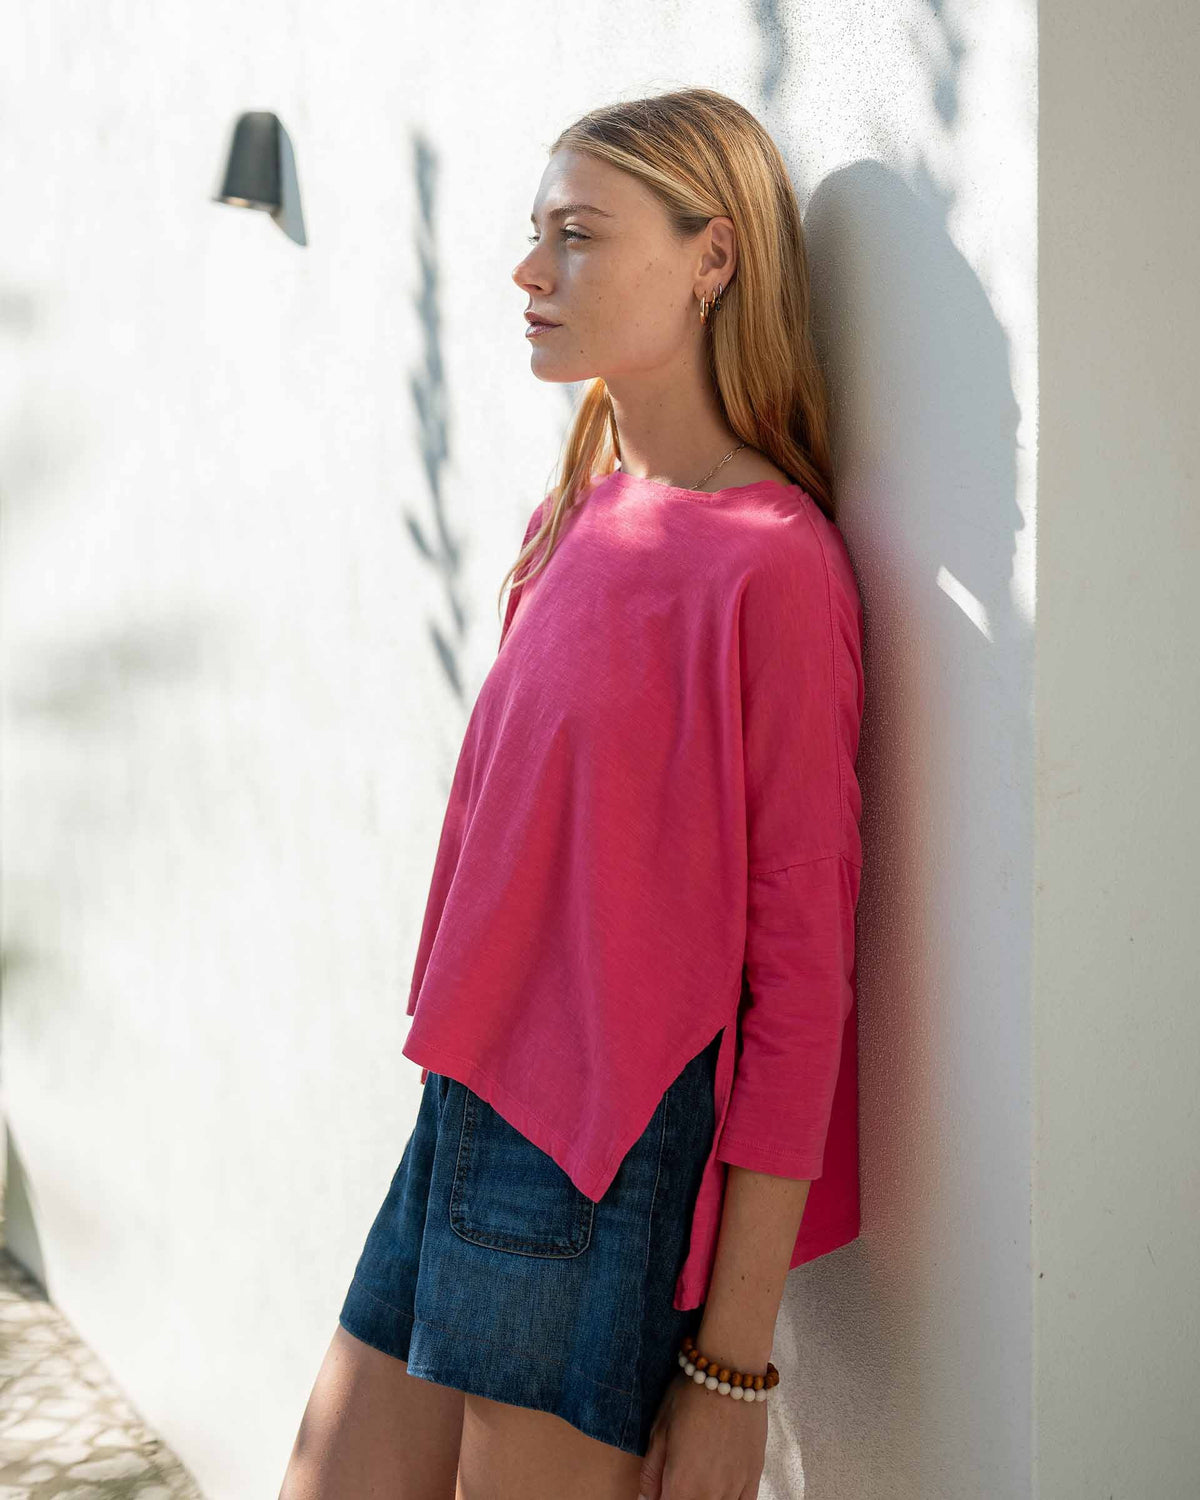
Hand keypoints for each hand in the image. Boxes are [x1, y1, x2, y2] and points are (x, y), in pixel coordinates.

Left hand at [638, 1369, 766, 1499]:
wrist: (730, 1371)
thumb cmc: (689, 1395)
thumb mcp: (659, 1428)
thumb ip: (651, 1472)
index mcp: (681, 1485)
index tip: (660, 1489)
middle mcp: (710, 1494)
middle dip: (680, 1497)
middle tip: (677, 1478)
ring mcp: (735, 1488)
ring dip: (704, 1498)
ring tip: (696, 1480)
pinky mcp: (754, 1477)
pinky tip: (720, 1491)